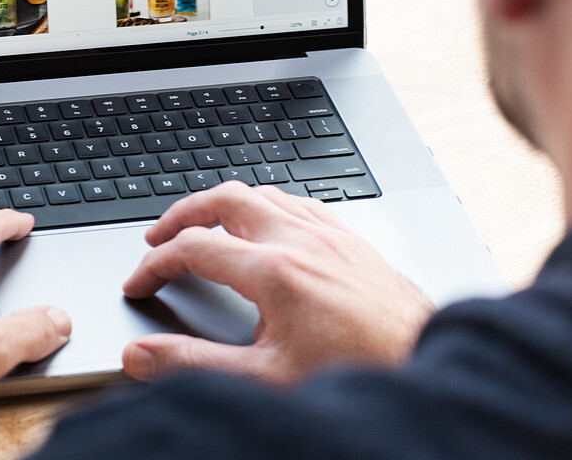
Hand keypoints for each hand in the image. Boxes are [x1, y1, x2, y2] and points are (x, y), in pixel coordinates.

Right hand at [121, 181, 434, 384]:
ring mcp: (331, 236)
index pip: (193, 248)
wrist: (432, 373)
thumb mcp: (265, 378)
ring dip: (222, 205)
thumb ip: (193, 364)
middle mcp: (302, 241)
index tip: (139, 284)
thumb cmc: (359, 374)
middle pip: (223, 199)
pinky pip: (298, 202)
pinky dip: (265, 206)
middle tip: (157, 238)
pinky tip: (264, 226)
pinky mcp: (354, 242)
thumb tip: (141, 354)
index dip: (154, 265)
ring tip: (202, 226)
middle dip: (181, 215)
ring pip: (262, 193)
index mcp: (275, 270)